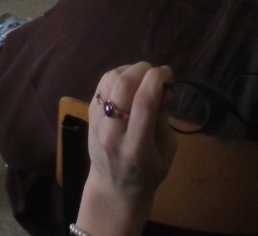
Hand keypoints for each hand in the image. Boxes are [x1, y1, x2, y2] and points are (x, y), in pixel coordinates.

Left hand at [76, 62, 176, 235]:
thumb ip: (164, 120)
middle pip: (123, 86)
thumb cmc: (147, 173)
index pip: (144, 103)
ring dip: (129, 70)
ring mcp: (96, 121)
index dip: (157, 80)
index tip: (168, 73)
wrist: (113, 187)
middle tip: (156, 72)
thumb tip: (164, 89)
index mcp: (136, 148)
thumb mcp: (166, 152)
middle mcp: (112, 132)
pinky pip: (102, 84)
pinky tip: (129, 80)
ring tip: (144, 75)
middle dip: (143, 70)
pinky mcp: (88, 112)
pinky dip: (117, 75)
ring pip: (110, 80)